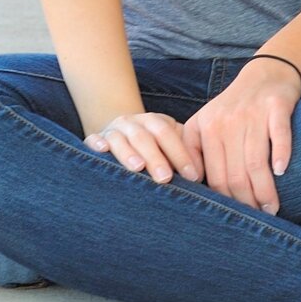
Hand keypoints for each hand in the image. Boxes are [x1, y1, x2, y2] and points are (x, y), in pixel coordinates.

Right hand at [85, 111, 201, 185]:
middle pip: (144, 137)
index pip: (168, 134)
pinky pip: (93, 140)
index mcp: (154, 122)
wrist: (123, 135)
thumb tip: (207, 178)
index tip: (192, 176)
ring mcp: (112, 131)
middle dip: (155, 158)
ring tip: (137, 168)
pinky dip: (96, 145)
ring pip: (119, 139)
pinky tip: (102, 151)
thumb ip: (186, 155)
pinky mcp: (95, 139)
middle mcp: (132, 123)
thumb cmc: (155, 150)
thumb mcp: (170, 146)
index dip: (180, 154)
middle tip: (165, 177)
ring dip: (128, 153)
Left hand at [179, 59, 300, 214]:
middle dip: (247, 201)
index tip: (238, 216)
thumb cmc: (234, 106)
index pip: (214, 175)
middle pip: (235, 173)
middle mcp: (227, 121)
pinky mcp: (276, 106)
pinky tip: (281, 172)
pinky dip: (280, 154)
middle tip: (259, 217)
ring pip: (255, 161)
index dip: (227, 200)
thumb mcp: (205, 121)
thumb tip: (194, 185)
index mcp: (207, 128)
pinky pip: (278, 135)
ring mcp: (252, 113)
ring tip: (272, 208)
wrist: (265, 75)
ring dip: (265, 190)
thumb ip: (194, 150)